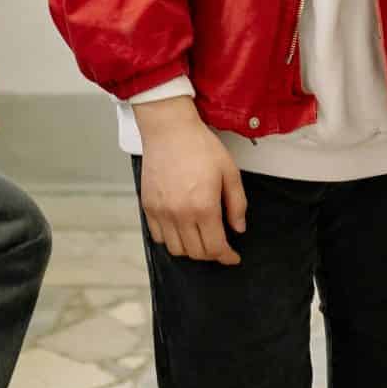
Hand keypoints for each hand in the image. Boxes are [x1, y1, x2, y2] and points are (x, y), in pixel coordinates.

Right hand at [134, 97, 245, 264]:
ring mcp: (161, 212)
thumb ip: (237, 204)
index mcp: (203, 206)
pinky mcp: (148, 207)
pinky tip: (181, 229)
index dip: (227, 257)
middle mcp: (180, 214)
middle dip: (211, 254)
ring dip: (191, 250)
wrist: (169, 130)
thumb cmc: (200, 146)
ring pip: (176, 249)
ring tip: (200, 238)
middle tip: (219, 246)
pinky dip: (171, 240)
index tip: (232, 257)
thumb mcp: (229, 172)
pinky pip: (158, 237)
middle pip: (196, 253)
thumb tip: (238, 228)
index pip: (215, 248)